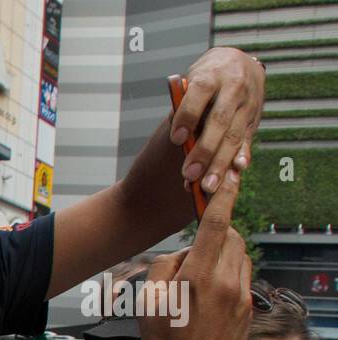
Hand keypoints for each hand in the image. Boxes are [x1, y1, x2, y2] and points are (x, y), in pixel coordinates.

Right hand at [138, 170, 250, 339]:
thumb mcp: (147, 302)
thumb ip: (165, 266)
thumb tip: (184, 253)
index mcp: (200, 277)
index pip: (217, 224)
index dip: (223, 195)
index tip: (229, 175)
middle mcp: (227, 283)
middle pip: (230, 237)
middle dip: (216, 232)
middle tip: (193, 251)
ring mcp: (242, 297)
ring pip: (239, 257)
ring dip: (222, 255)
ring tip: (198, 281)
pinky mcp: (248, 310)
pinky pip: (241, 279)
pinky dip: (227, 275)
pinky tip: (208, 299)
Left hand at [172, 47, 265, 193]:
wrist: (238, 63)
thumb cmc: (206, 78)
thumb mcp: (192, 81)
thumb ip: (185, 105)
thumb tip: (178, 137)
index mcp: (212, 75)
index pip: (199, 94)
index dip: (188, 116)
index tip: (177, 139)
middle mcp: (233, 88)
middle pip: (219, 121)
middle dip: (205, 150)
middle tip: (190, 174)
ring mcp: (248, 103)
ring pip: (234, 135)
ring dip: (221, 163)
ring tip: (208, 185)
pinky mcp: (254, 118)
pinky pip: (248, 139)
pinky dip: (242, 156)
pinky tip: (237, 170)